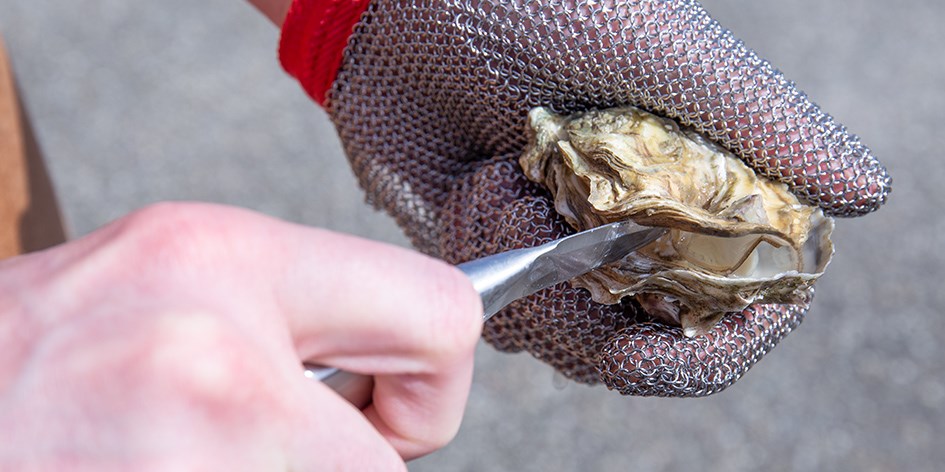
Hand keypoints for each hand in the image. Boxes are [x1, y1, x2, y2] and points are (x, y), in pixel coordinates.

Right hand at [0, 203, 481, 468]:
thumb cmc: (27, 360)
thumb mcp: (166, 282)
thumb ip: (284, 314)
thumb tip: (396, 367)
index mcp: (219, 258)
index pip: (442, 313)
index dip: (432, 379)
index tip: (388, 410)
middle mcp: (212, 355)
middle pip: (391, 463)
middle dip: (354, 464)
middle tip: (271, 447)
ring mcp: (187, 458)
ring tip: (180, 458)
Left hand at [277, 0, 889, 394]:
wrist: (401, 12)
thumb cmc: (532, 8)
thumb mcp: (657, 48)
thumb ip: (756, 120)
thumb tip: (864, 191)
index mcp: (698, 189)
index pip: (740, 303)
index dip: (721, 341)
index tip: (664, 342)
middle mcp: (638, 231)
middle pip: (651, 342)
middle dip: (598, 317)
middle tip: (556, 229)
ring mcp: (564, 249)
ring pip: (569, 336)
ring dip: (532, 265)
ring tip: (506, 174)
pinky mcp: (497, 254)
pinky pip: (502, 311)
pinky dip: (488, 254)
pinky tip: (475, 183)